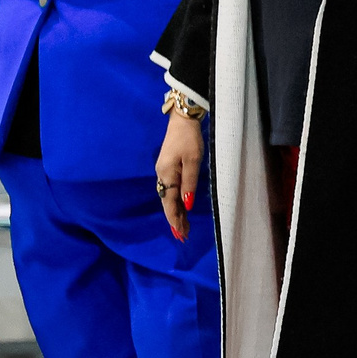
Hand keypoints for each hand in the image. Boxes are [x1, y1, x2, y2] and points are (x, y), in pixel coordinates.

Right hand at [156, 115, 203, 239]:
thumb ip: (190, 183)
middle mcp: (162, 175)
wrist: (182, 120)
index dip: (175, 219)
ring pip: (169, 197)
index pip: (170, 203)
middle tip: (183, 237)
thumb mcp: (193, 161)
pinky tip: (180, 208)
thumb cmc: (189, 140)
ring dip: (176, 213)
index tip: (180, 234)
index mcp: (167, 175)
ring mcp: (164, 171)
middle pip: (168, 202)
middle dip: (175, 220)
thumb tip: (187, 204)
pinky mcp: (168, 167)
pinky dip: (175, 202)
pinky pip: (170, 190)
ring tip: (182, 228)